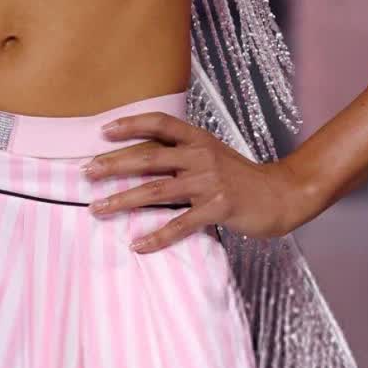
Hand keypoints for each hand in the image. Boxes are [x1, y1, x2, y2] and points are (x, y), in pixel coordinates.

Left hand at [82, 110, 320, 253]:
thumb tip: (140, 157)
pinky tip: (137, 244)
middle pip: (149, 156)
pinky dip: (156, 236)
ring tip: (98, 209)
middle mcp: (201, 156)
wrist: (282, 194)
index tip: (102, 130)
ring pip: (157, 190)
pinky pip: (180, 224)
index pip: (160, 122)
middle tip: (85, 173)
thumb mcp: (213, 154)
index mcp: (199, 139)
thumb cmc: (242, 177)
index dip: (131, 124)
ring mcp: (210, 182)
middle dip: (113, 164)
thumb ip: (183, 153)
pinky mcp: (219, 208)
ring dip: (124, 200)